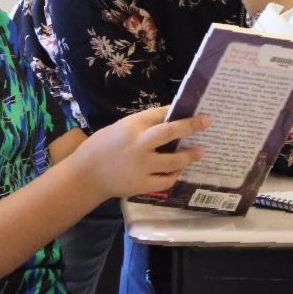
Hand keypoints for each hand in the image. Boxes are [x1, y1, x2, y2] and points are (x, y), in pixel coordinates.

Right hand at [72, 106, 209, 199]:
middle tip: (207, 122)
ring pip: (174, 161)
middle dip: (191, 126)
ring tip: (200, 152)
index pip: (160, 114)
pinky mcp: (142, 184)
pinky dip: (174, 175)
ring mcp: (142, 166)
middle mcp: (139, 145)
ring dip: (189, 156)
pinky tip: (178, 171)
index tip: (192, 109)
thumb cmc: (101, 146)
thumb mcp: (119, 128)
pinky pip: (166, 180)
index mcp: (131, 126)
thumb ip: (141, 126)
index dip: (176, 111)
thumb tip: (167, 121)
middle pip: (171, 132)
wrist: (85, 175)